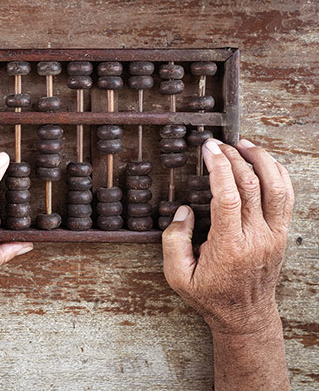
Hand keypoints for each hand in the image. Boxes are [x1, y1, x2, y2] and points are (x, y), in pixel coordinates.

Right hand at [162, 138, 293, 334]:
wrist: (245, 316)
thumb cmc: (210, 296)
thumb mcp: (177, 276)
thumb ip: (174, 242)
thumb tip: (183, 211)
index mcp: (230, 246)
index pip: (229, 196)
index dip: (218, 167)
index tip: (207, 150)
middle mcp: (257, 238)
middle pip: (251, 185)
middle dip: (233, 158)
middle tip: (217, 145)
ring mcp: (274, 235)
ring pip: (276, 186)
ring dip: (260, 160)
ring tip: (243, 145)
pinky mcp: (281, 234)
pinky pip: (286, 197)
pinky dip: (278, 174)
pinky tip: (264, 162)